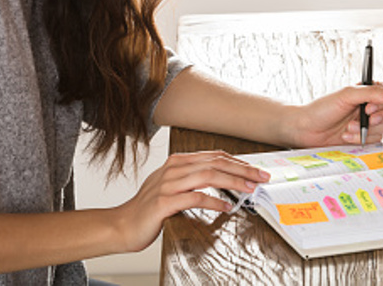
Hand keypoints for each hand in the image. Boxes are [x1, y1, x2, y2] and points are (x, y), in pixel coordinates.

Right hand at [110, 150, 269, 252]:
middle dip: (242, 170)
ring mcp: (167, 184)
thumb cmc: (149, 209)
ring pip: (208, 177)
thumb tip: (223, 180)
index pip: (214, 156)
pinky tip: (226, 207)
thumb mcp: (172, 186)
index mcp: (177, 162)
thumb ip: (193, 180)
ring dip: (233, 182)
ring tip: (250, 189)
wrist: (121, 225)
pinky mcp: (163, 202)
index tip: (255, 170)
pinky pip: (195, 198)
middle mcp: (173, 169)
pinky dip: (214, 202)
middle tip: (261, 177)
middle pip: (215, 163)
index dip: (238, 162)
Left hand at [288, 84, 382, 147]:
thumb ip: (372, 93)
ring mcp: (372, 122)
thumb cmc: (323, 108)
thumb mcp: (347, 95)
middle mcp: (375, 105)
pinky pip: (377, 140)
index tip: (370, 107)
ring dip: (367, 129)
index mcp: (371, 91)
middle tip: (367, 118)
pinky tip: (346, 136)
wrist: (307, 130)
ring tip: (348, 127)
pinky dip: (361, 138)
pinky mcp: (367, 137)